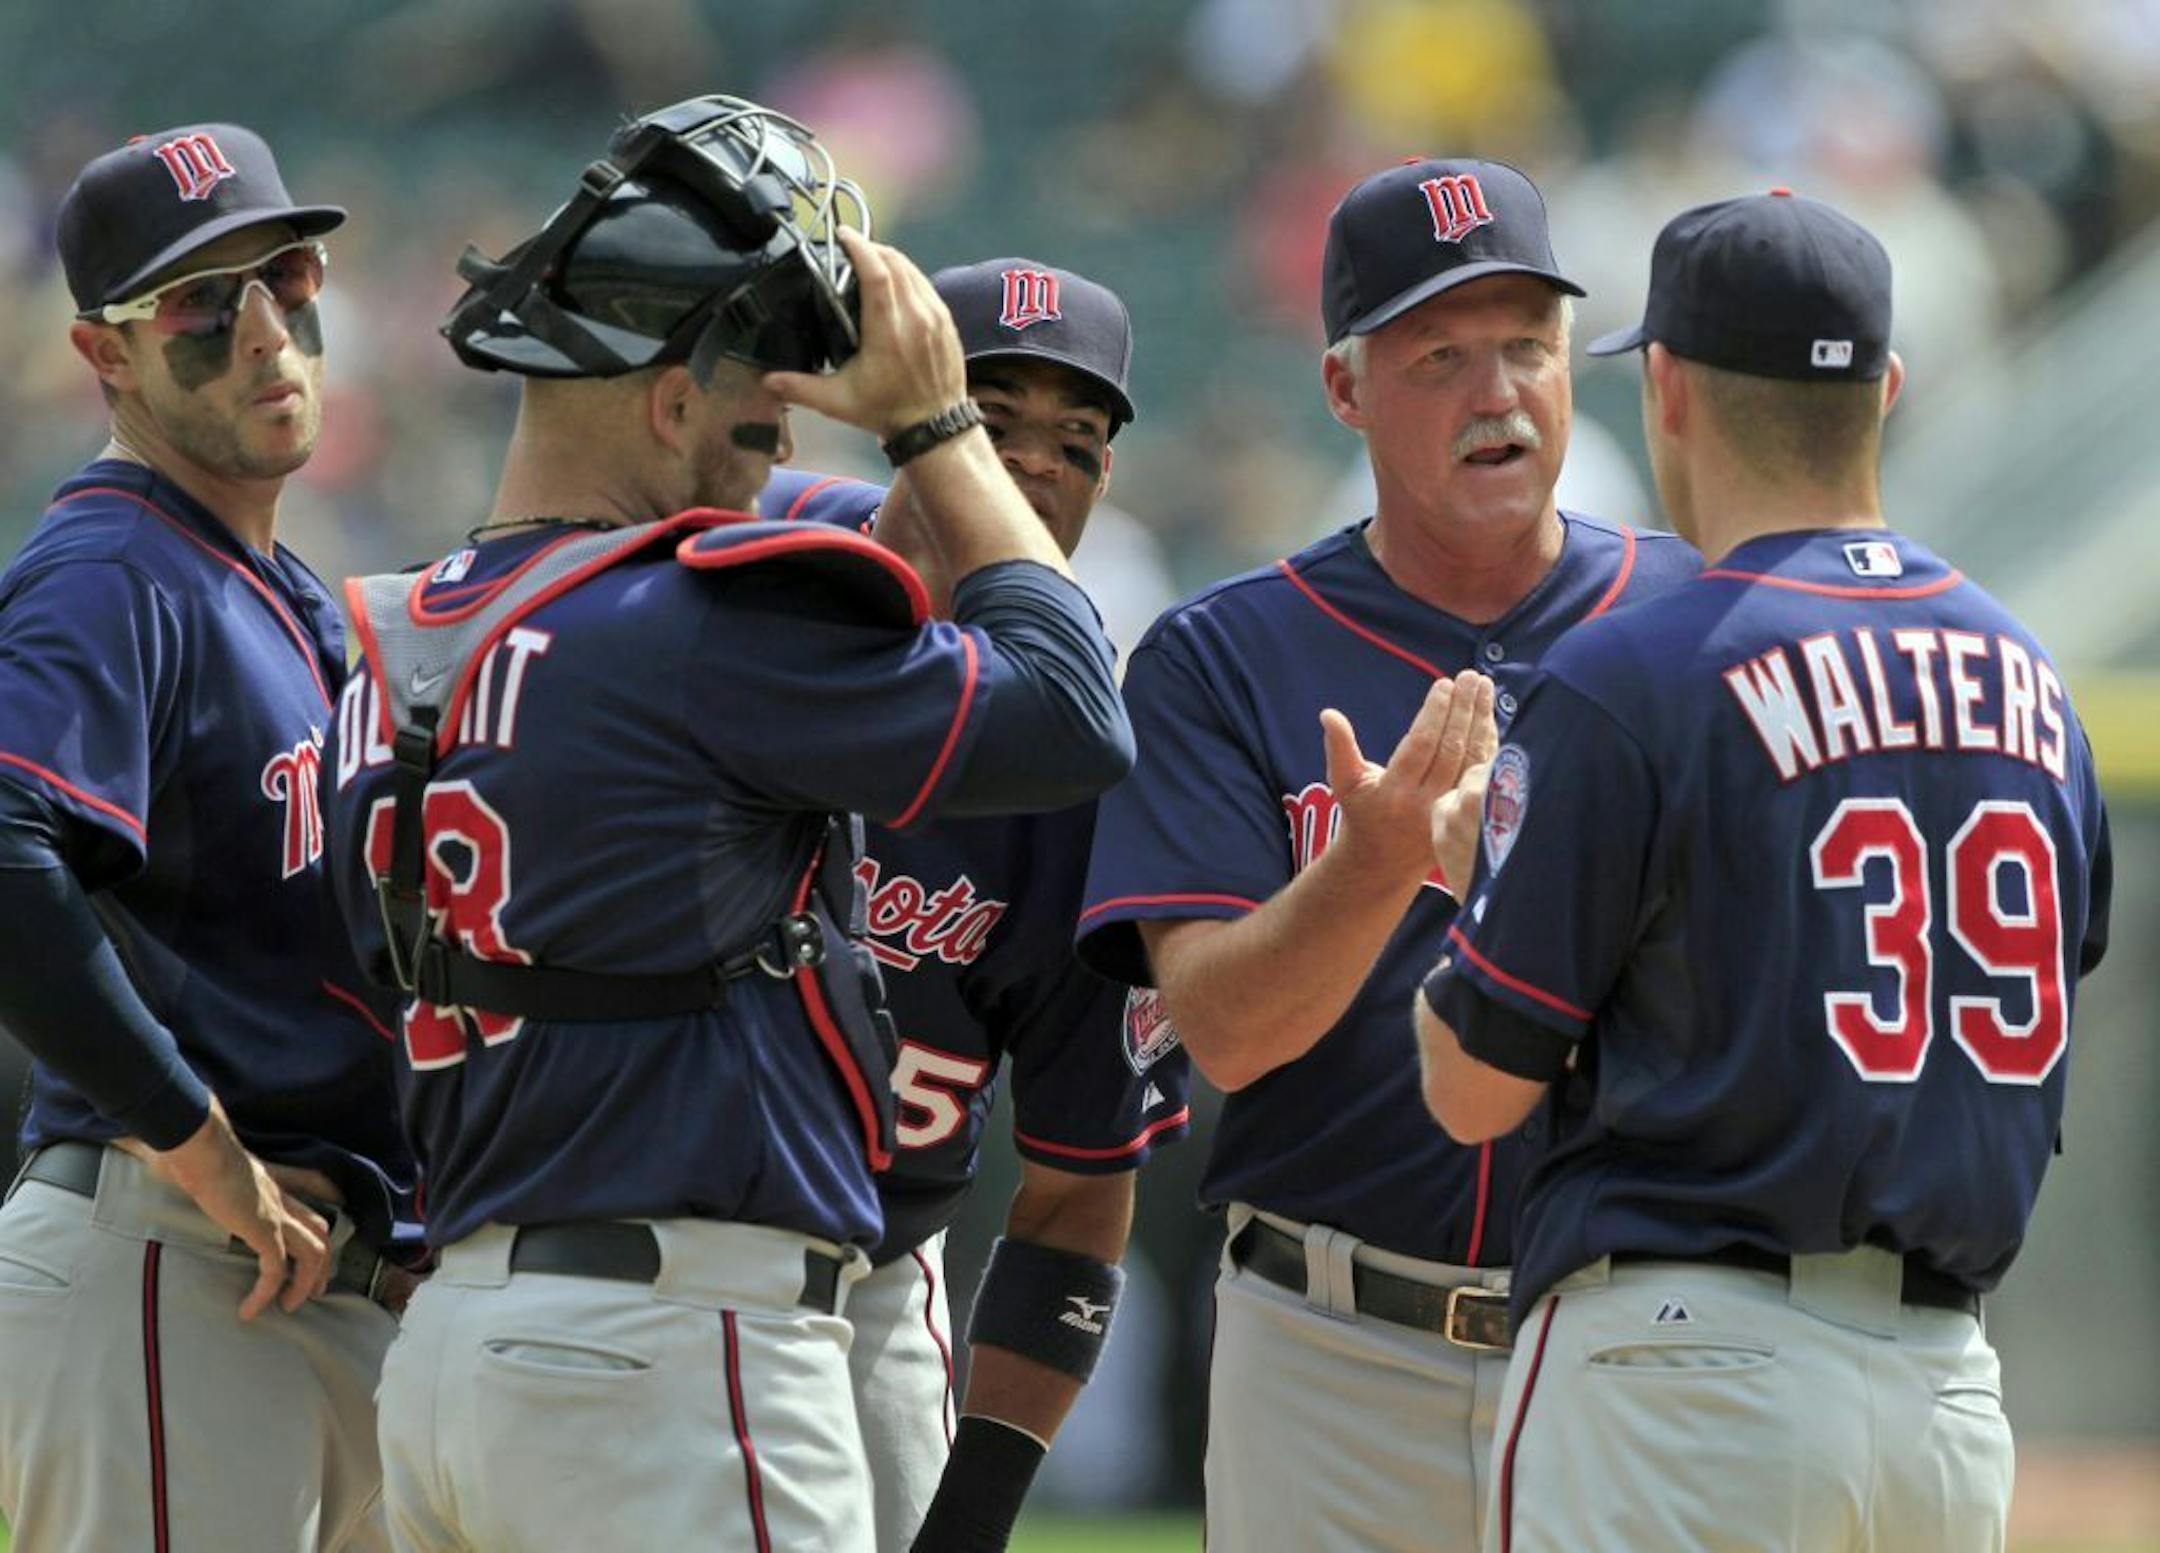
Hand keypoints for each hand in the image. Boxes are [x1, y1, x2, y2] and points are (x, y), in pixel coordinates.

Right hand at [143, 1101, 330, 1319]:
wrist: (198, 1145)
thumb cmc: (196, 1152)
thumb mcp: (213, 1167)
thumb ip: (212, 1178)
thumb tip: (180, 1179)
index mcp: (271, 1186)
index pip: (309, 1202)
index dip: (316, 1228)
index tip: (315, 1253)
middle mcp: (281, 1200)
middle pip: (320, 1233)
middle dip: (321, 1266)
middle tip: (312, 1293)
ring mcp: (277, 1213)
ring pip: (313, 1253)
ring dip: (304, 1284)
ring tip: (287, 1306)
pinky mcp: (264, 1229)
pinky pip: (275, 1268)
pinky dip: (267, 1292)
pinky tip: (249, 1309)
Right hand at [763, 228, 966, 439]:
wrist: (935, 429)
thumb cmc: (886, 412)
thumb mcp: (839, 402)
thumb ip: (800, 388)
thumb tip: (767, 381)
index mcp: (888, 331)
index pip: (876, 273)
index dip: (859, 247)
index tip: (843, 234)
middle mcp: (916, 317)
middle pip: (894, 262)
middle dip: (871, 248)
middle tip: (851, 247)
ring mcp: (936, 317)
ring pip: (912, 270)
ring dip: (890, 258)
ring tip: (870, 258)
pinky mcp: (947, 322)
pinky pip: (926, 284)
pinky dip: (907, 275)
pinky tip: (894, 280)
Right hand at [1320, 670, 1494, 890]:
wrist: (1384, 863)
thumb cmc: (1362, 814)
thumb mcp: (1344, 784)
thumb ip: (1339, 747)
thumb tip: (1329, 714)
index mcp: (1393, 793)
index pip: (1420, 746)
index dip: (1435, 714)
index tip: (1445, 685)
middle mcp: (1425, 804)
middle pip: (1451, 750)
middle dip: (1463, 710)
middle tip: (1471, 677)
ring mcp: (1449, 810)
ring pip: (1472, 760)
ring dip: (1481, 721)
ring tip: (1485, 686)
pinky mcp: (1466, 813)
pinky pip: (1481, 773)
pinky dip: (1489, 743)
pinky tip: (1489, 716)